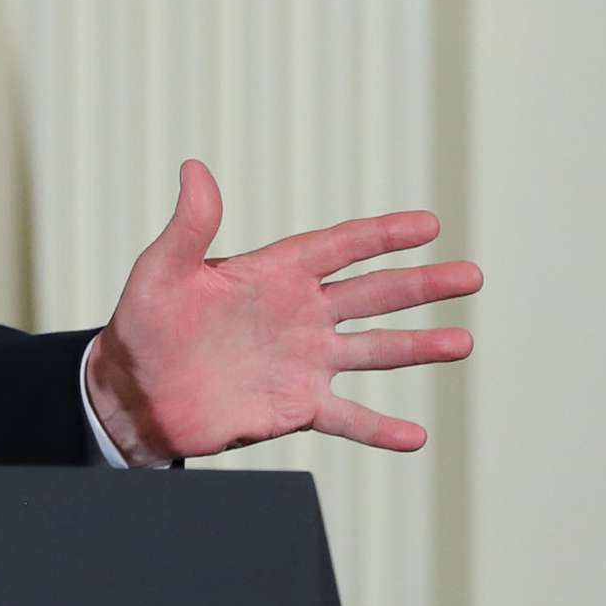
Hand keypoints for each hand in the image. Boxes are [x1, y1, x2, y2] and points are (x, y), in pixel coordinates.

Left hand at [84, 160, 480, 464]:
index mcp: (272, 275)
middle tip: (471, 276)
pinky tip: (415, 436)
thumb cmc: (142, 326)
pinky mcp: (295, 406)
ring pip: (373, 350)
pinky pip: (347, 417)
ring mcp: (302, 362)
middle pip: (372, 295)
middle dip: (421, 284)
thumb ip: (189, 226)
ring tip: (463, 342)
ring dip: (418, 347)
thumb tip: (194, 169)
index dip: (382, 234)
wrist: (134, 393)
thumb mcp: (162, 272)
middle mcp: (298, 315)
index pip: (338, 247)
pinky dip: (379, 428)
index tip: (429, 224)